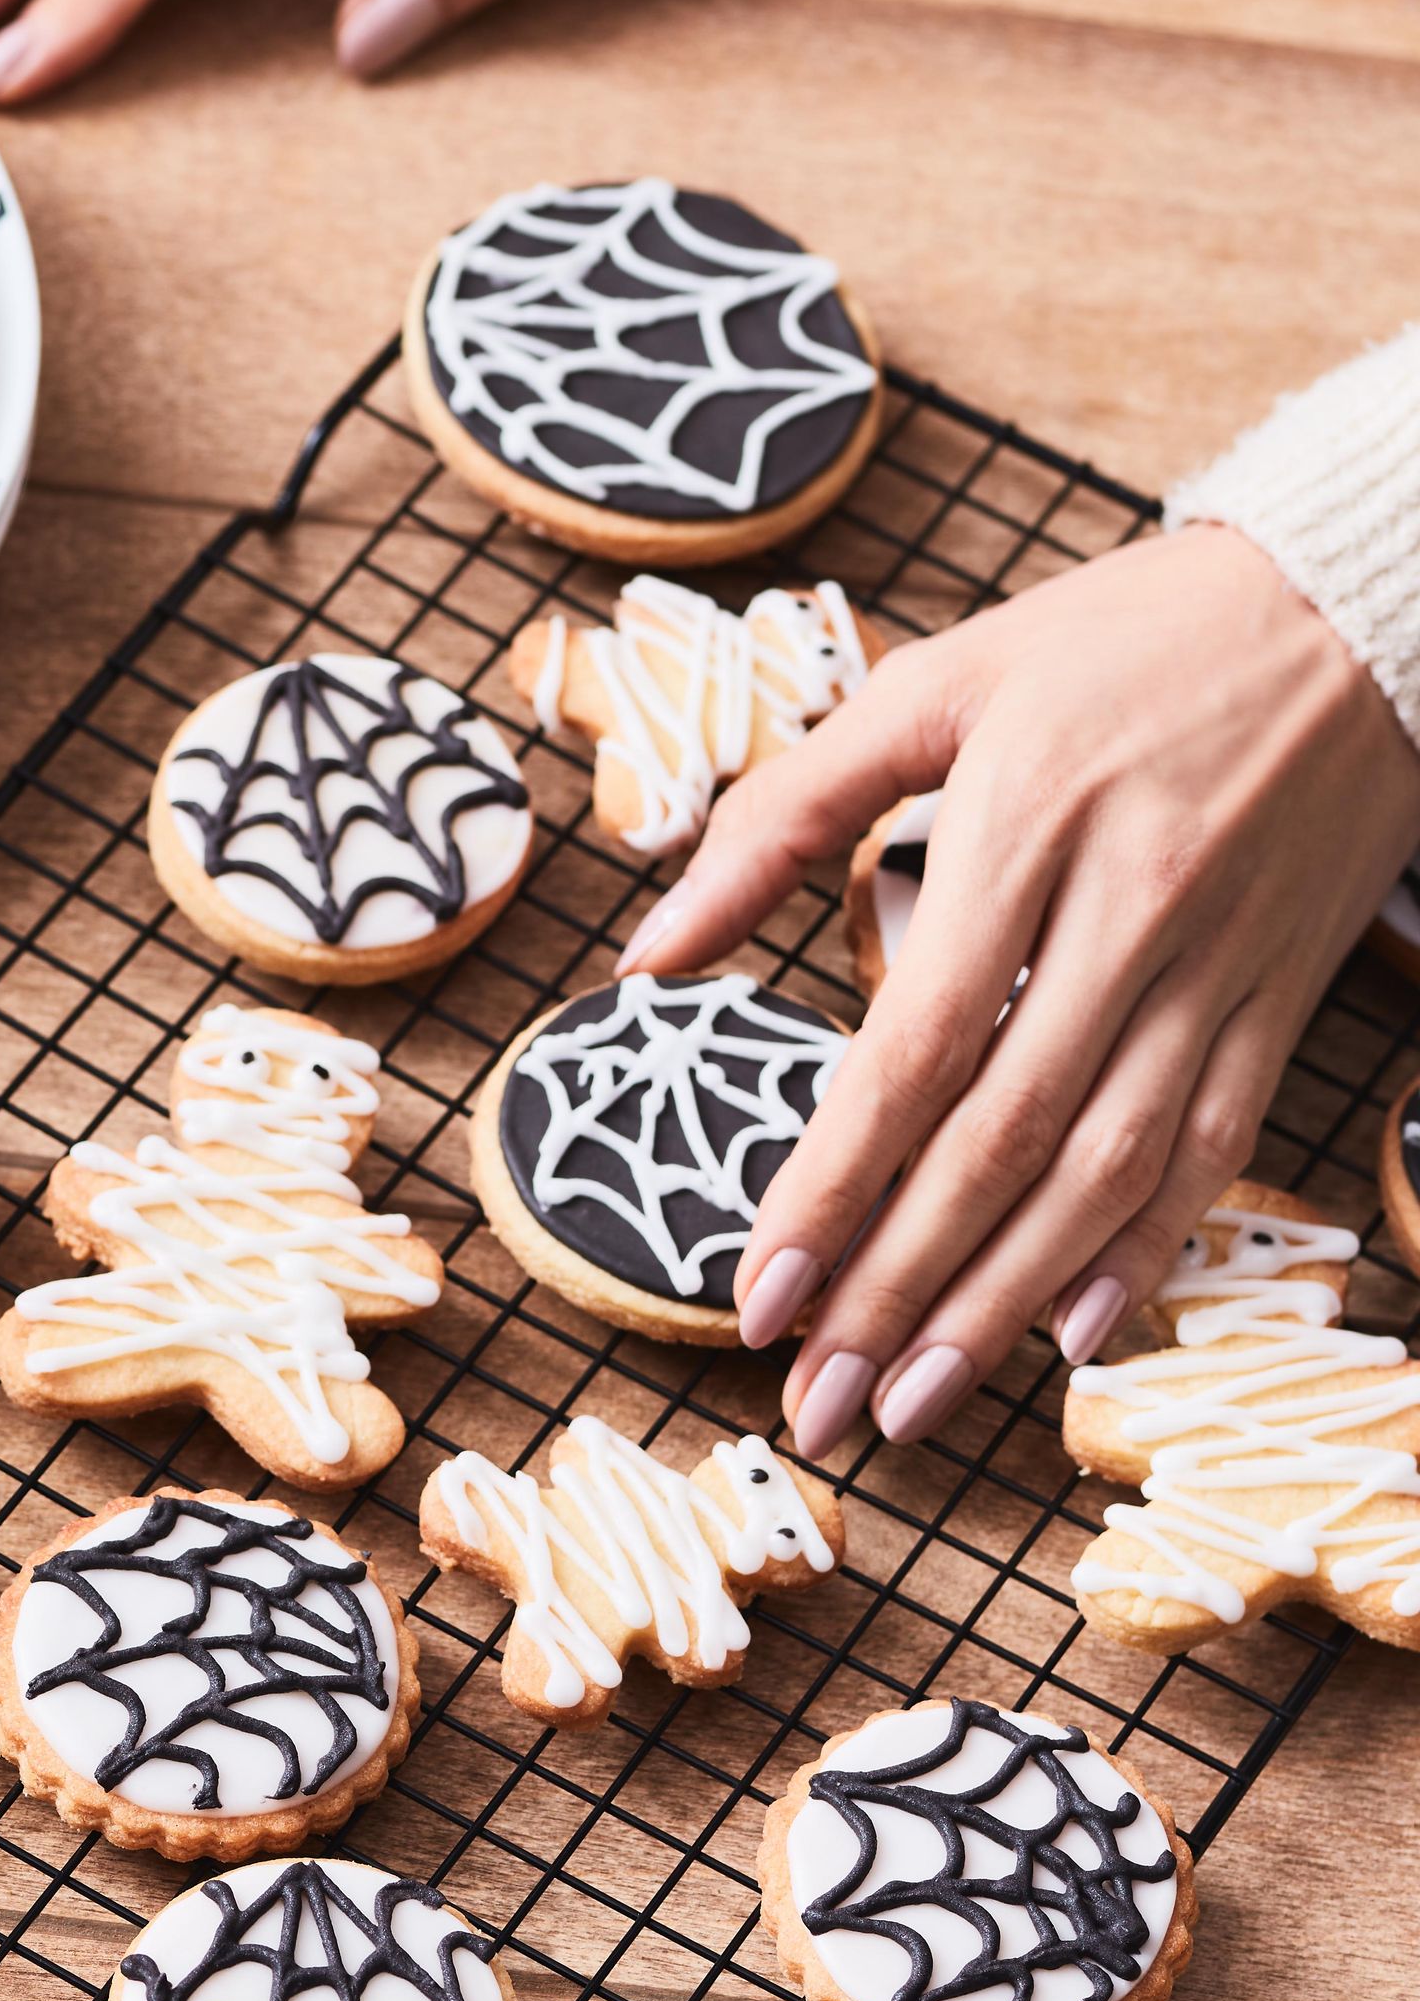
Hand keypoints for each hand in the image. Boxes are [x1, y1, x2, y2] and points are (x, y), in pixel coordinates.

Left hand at [619, 525, 1419, 1457]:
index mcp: (1024, 826)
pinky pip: (1218, 1146)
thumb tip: (650, 949)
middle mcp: (1128, 911)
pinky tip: (1072, 1336)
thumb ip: (780, 815)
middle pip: (1002, 1142)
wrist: (1360, 596)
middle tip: (817, 1404)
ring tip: (915, 1404)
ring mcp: (1219, 961)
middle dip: (899, 1290)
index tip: (757, 1296)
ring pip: (1109, 1170)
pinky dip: (1148, 1250)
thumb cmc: (1118, 638)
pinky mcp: (1284, 990)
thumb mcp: (935, 683)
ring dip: (1004, 1303)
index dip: (832, 1189)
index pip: (912, 1052)